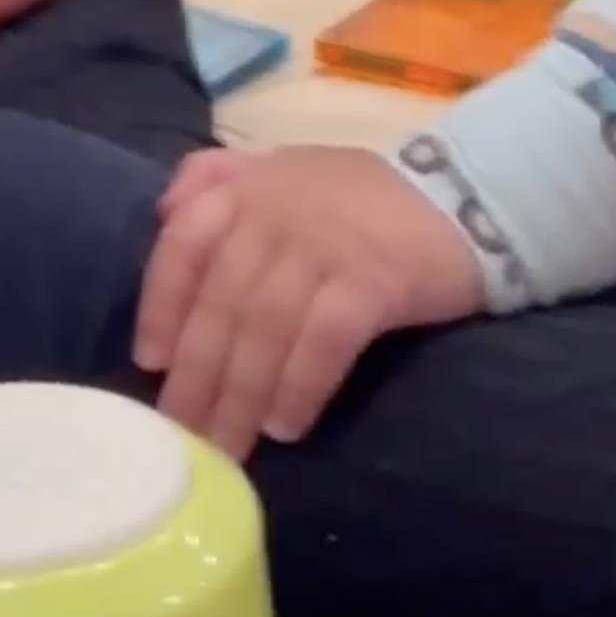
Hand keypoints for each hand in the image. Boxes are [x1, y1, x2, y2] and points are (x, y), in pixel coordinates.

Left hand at [134, 143, 486, 459]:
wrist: (464, 194)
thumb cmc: (361, 195)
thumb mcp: (283, 167)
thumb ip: (218, 176)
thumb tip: (165, 213)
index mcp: (248, 185)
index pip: (183, 243)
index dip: (161, 304)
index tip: (151, 362)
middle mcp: (277, 211)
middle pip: (221, 301)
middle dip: (197, 375)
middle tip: (182, 434)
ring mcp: (325, 245)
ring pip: (264, 328)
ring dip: (242, 395)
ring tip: (228, 448)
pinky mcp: (373, 280)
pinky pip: (323, 342)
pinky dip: (300, 386)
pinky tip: (287, 426)